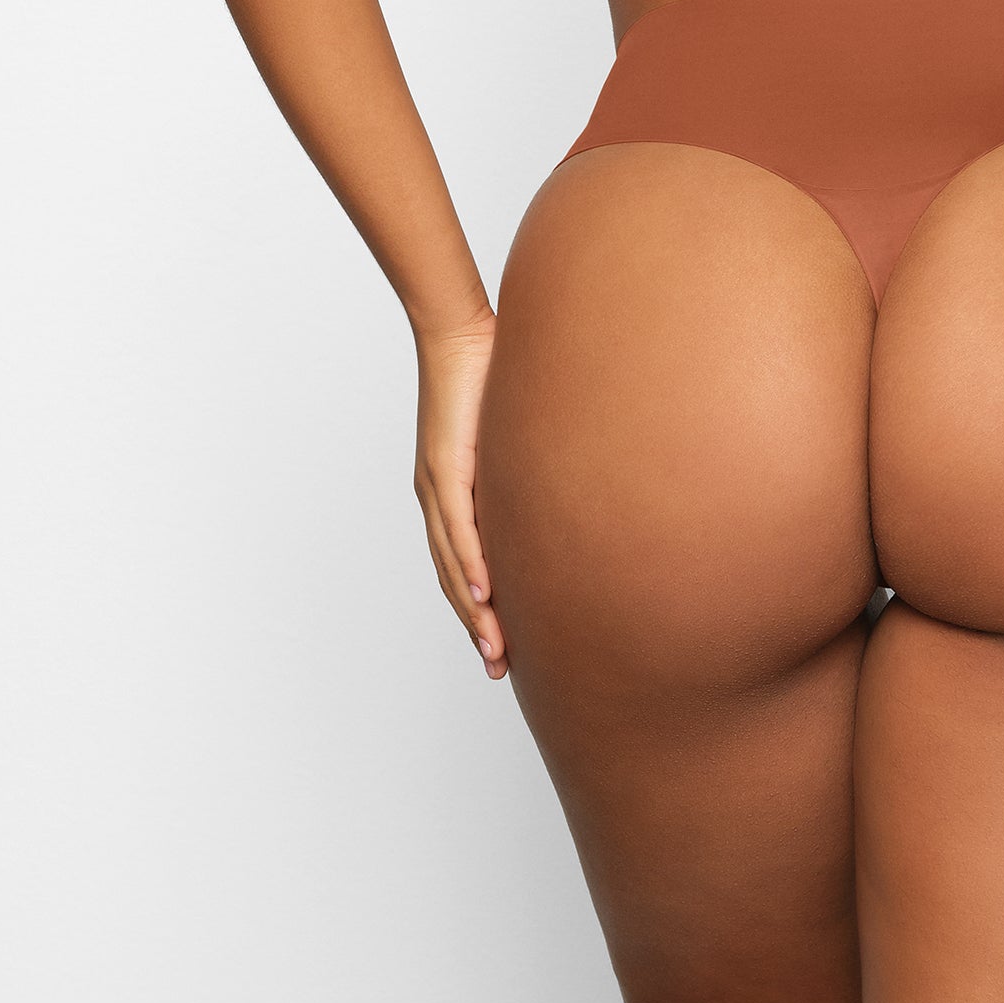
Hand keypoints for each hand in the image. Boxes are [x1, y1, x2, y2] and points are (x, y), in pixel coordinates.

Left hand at [413, 308, 506, 679]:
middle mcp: (437, 498)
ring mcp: (437, 486)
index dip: (478, 608)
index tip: (499, 645)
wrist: (461, 333)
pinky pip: (458, 528)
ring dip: (474, 612)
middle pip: (453, 579)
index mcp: (451, 492)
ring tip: (494, 650)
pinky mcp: (445, 467)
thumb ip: (529, 462)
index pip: (462, 564)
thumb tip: (567, 478)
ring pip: (453, 564)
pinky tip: (486, 595)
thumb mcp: (513, 432)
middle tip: (498, 669)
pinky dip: (471, 564)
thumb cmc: (490, 372)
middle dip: (476, 627)